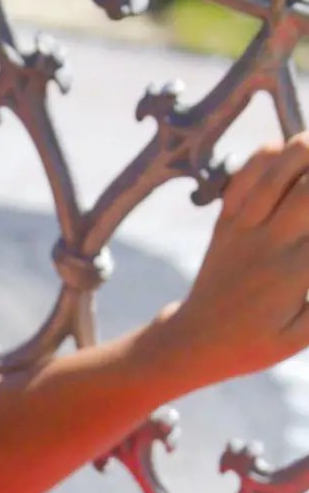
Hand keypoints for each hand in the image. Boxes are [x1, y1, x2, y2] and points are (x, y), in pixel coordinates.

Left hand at [164, 130, 308, 387]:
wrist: (193, 341)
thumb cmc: (254, 343)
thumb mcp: (299, 337)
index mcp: (294, 273)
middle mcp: (269, 244)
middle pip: (308, 190)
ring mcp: (242, 229)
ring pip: (274, 174)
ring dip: (304, 149)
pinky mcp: (225, 223)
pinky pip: (243, 180)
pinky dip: (265, 157)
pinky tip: (286, 150)